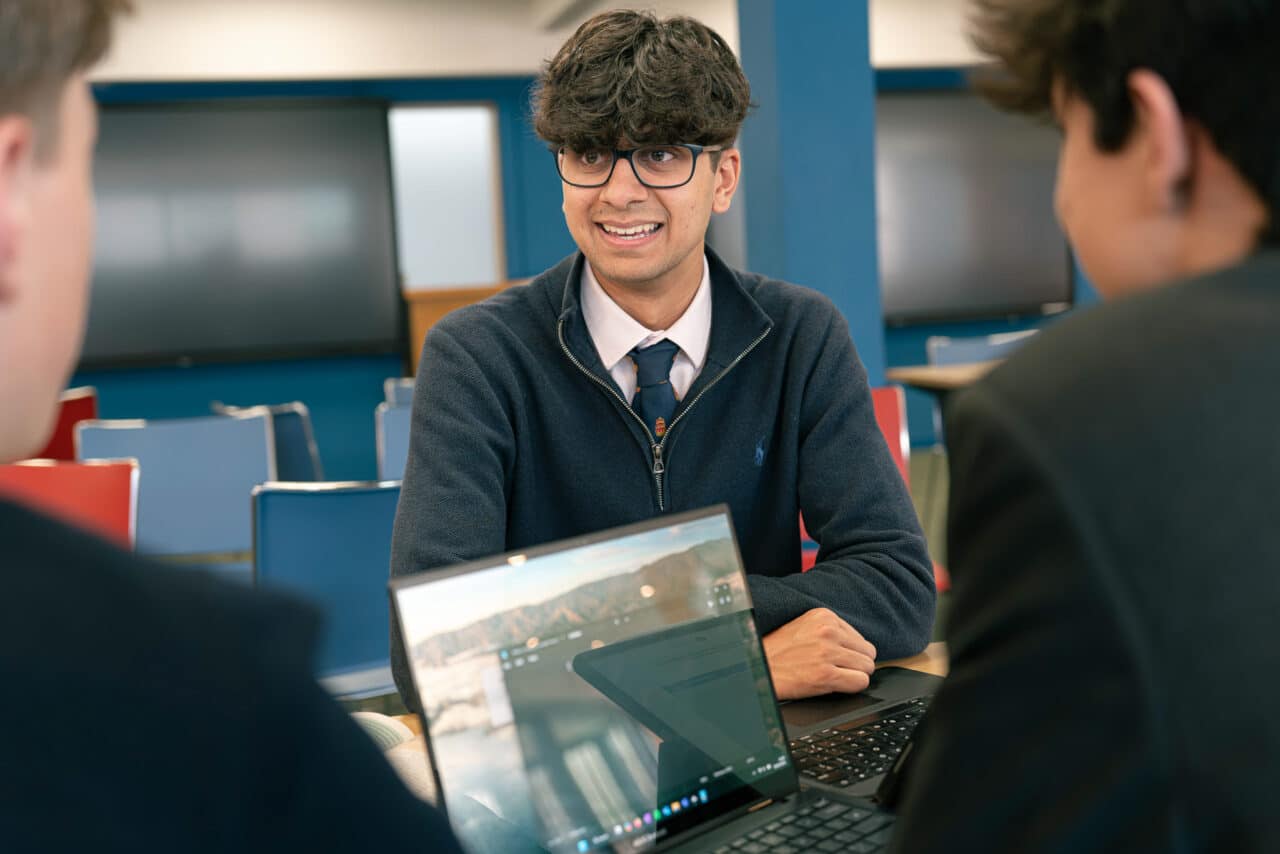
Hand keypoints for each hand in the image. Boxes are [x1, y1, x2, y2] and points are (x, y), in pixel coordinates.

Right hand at [761, 608, 876, 699]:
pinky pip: (860, 682)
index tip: (839, 659)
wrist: (759, 668)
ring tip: (836, 676)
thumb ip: (831, 630)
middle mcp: (828, 631)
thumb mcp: (804, 627)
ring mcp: (828, 653)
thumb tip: (858, 647)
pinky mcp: (826, 675)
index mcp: (824, 616)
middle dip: (857, 664)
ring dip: (855, 675)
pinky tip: (837, 685)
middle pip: (868, 652)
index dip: (851, 652)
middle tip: (840, 670)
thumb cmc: (778, 651)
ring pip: (867, 667)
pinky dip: (852, 686)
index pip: (860, 638)